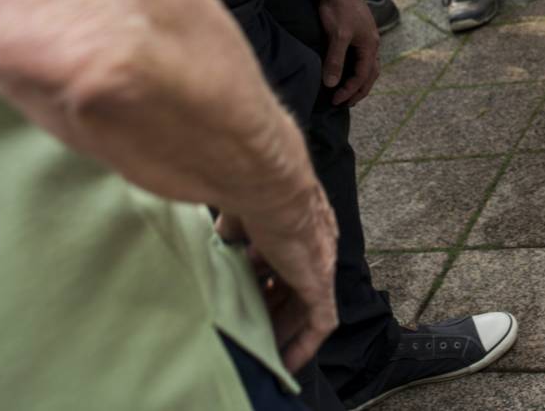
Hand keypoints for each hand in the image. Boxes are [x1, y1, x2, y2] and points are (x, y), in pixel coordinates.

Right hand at [216, 181, 338, 371]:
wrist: (265, 181)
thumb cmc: (248, 190)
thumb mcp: (236, 219)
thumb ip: (233, 235)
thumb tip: (223, 244)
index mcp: (294, 227)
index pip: (282, 263)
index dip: (264, 284)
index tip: (246, 302)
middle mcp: (312, 246)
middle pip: (294, 289)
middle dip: (272, 312)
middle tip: (251, 334)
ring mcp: (318, 263)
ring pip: (305, 308)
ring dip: (284, 331)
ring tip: (262, 352)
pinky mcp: (321, 281)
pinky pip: (320, 321)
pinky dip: (305, 343)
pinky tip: (287, 362)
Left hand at [317, 0, 379, 106]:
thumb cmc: (338, 8)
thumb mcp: (336, 35)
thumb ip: (335, 60)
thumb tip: (332, 84)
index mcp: (370, 46)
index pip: (362, 76)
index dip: (349, 91)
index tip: (335, 100)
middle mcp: (372, 44)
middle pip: (370, 75)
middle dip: (358, 91)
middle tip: (344, 104)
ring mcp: (367, 39)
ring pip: (368, 67)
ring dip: (359, 82)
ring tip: (347, 92)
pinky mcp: (359, 34)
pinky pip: (362, 58)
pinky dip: (356, 70)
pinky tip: (346, 72)